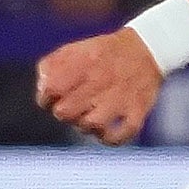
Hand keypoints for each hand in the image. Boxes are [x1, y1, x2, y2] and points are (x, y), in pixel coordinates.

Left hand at [35, 27, 161, 144]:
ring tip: (90, 117)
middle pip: (65, 112)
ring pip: (90, 125)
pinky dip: (110, 139)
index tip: (52, 97)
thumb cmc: (101, 54)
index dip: (46, 98)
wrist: (146, 49)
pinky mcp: (137, 110)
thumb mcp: (73, 49)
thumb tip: (42, 92)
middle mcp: (101, 80)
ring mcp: (120, 97)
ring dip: (85, 126)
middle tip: (73, 106)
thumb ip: (50, 66)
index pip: (51, 89)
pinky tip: (105, 132)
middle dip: (64, 112)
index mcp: (83, 63)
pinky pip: (120, 135)